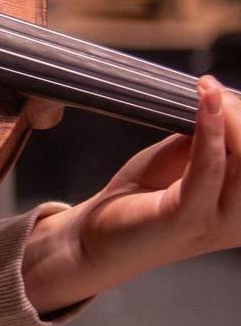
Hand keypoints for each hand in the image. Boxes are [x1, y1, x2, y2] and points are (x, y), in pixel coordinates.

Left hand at [23, 76, 240, 312]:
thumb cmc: (141, 198)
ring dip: (230, 118)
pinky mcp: (189, 219)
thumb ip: (209, 140)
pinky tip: (204, 102)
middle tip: (213, 88)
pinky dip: (209, 130)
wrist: (96, 237)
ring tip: (207, 91)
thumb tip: (225, 101)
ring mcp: (220, 223)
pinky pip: (209, 167)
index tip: (226, 90)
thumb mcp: (183, 160)